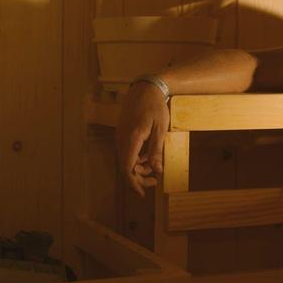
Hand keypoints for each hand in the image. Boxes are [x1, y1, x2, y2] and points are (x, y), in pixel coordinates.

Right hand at [116, 82, 169, 197]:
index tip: (142, 194)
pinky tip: (149, 156)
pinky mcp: (123, 132)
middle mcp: (122, 139)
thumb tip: (157, 170)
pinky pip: (128, 151)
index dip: (133, 183)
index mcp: (131, 139)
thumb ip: (156, 151)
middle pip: (126, 166)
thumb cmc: (155, 106)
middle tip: (155, 182)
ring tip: (155, 168)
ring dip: (139, 167)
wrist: (146, 88)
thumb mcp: (160, 129)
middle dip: (139, 177)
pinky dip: (137, 158)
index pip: (127, 168)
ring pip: (127, 159)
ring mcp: (121, 135)